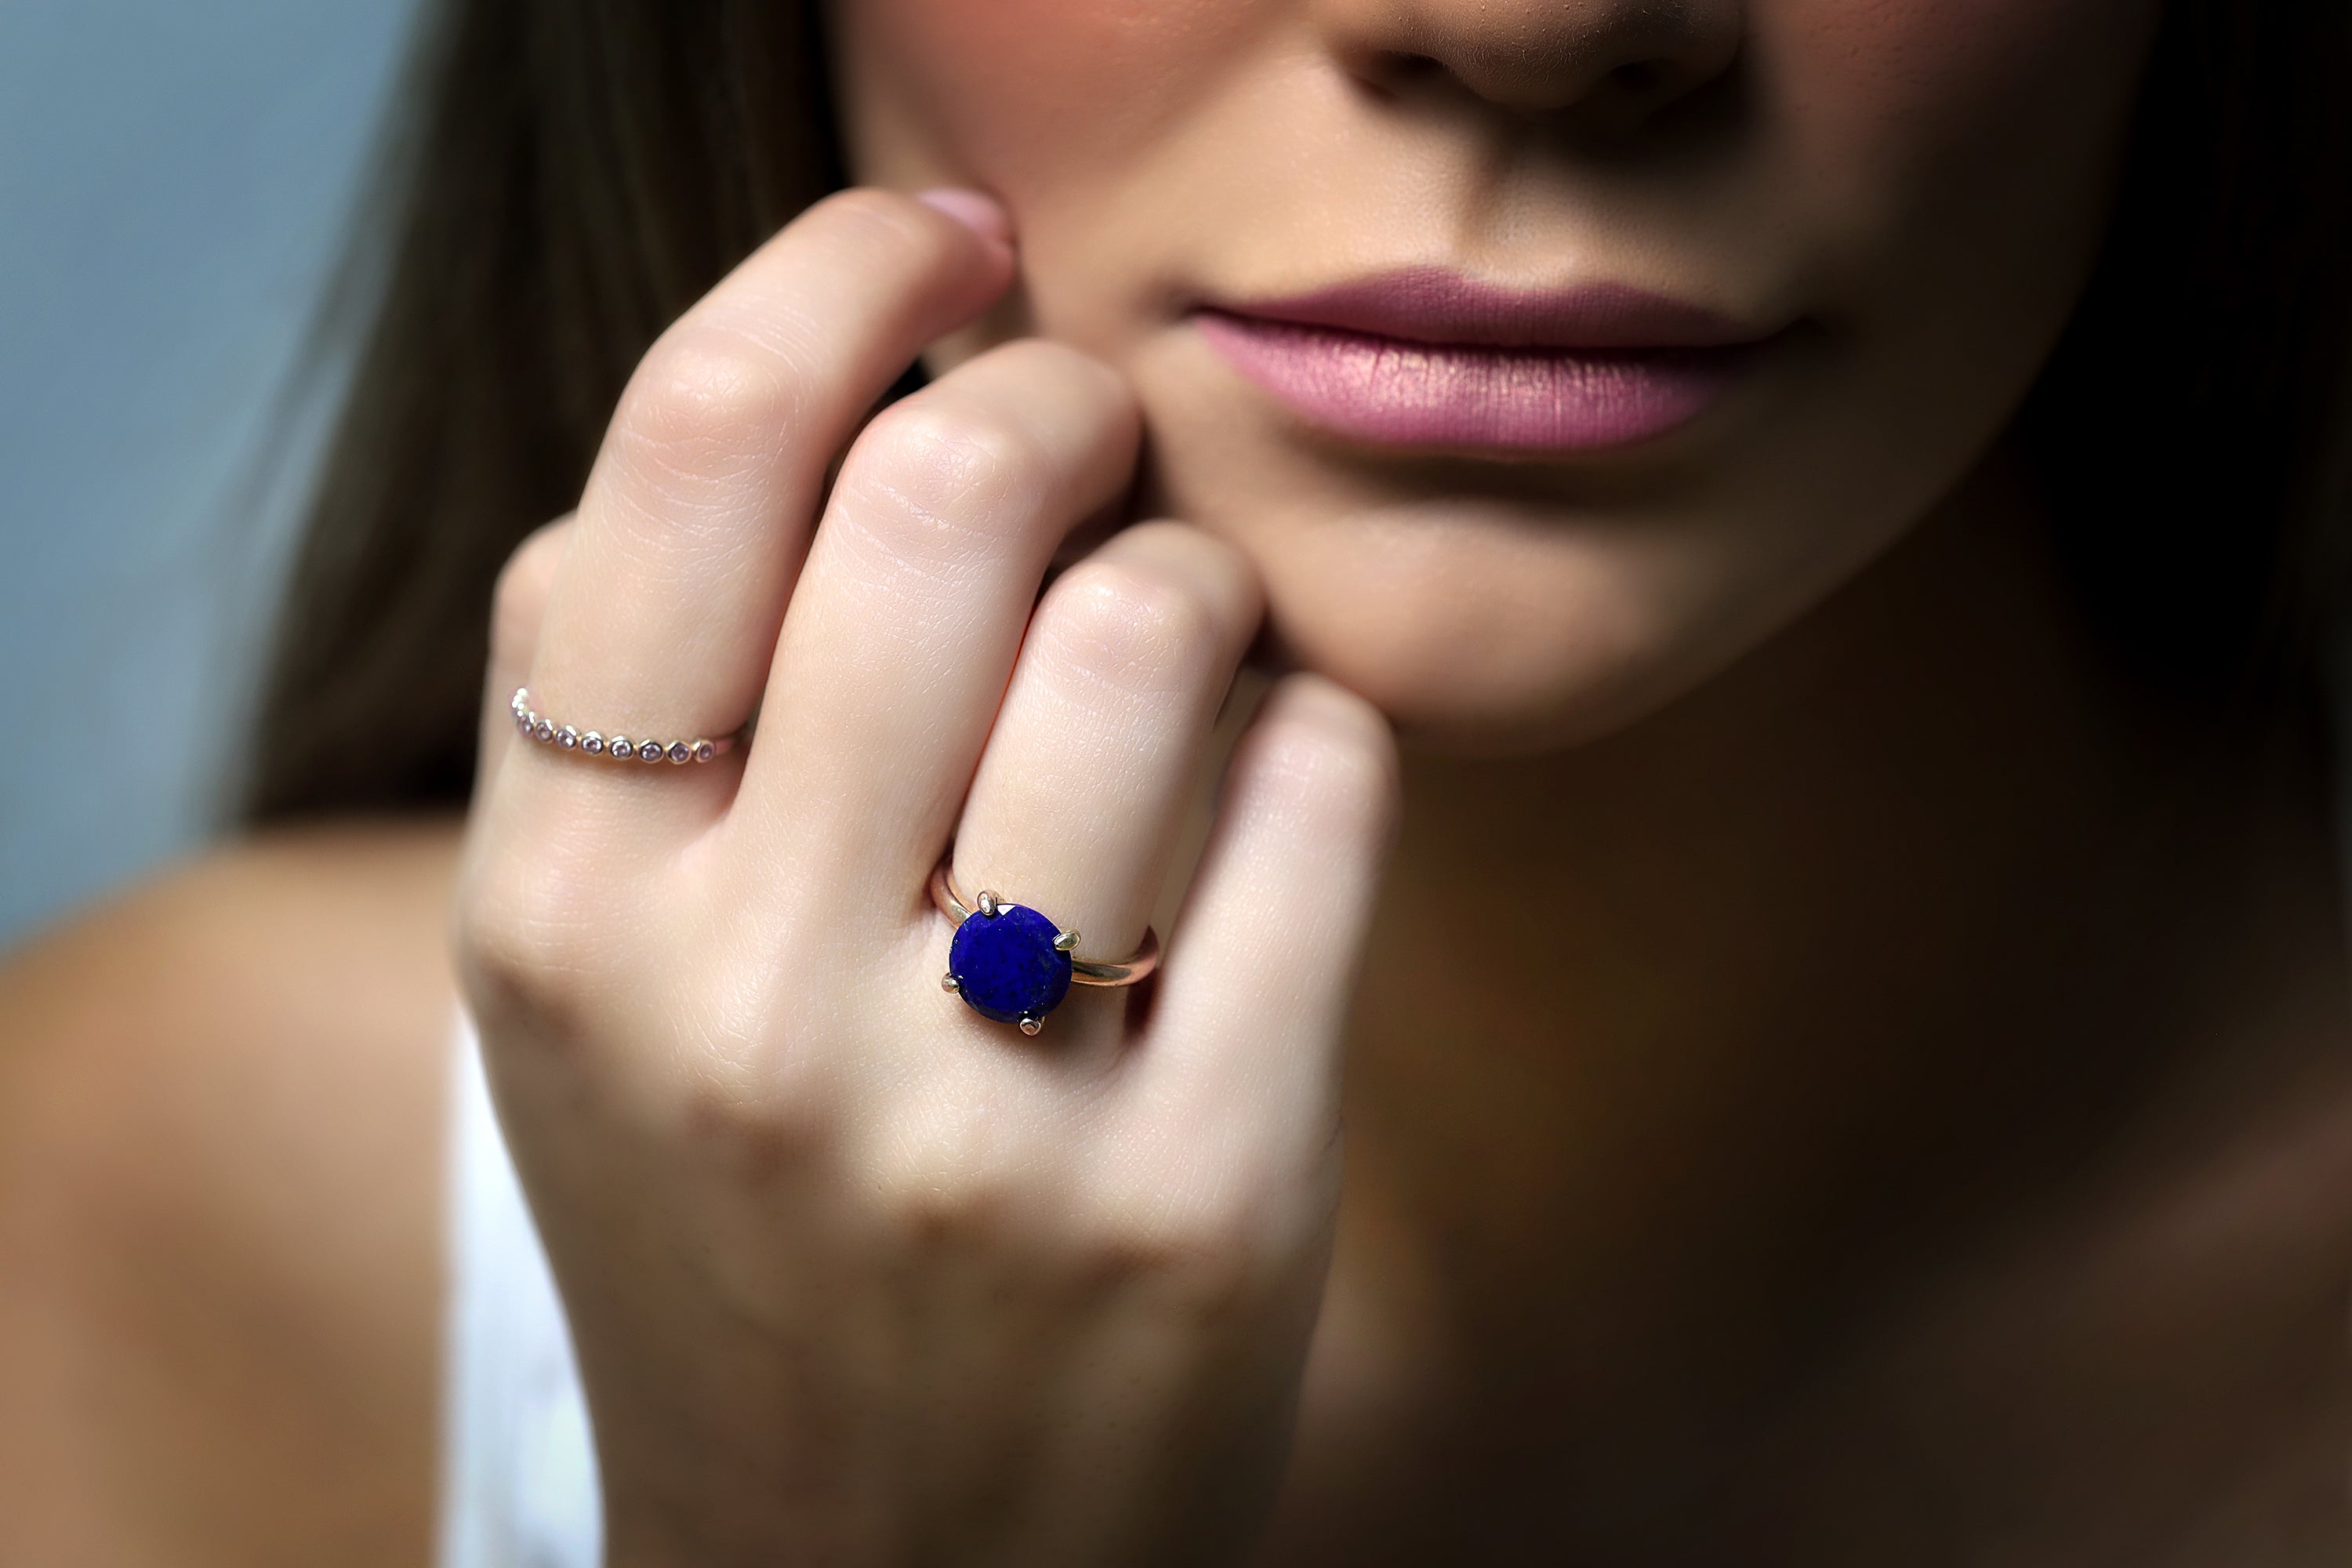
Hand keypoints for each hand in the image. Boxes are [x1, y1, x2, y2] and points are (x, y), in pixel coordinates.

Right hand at [455, 188, 1397, 1566]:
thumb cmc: (748, 1232)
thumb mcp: (595, 991)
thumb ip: (634, 700)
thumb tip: (809, 385)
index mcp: (564, 913)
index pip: (689, 455)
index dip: (836, 274)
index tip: (941, 240)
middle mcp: (742, 1001)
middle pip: (949, 495)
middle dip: (1061, 401)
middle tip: (1090, 437)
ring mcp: (978, 1111)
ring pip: (1162, 624)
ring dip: (1203, 584)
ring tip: (1176, 662)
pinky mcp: (1202, 1189)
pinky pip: (1322, 789)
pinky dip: (1315, 740)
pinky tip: (1260, 806)